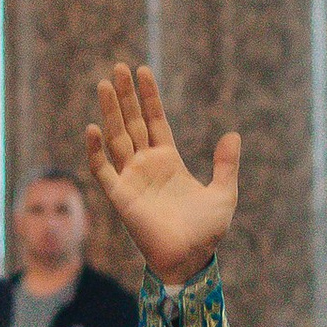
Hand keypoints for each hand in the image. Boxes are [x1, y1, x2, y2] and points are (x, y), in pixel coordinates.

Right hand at [87, 62, 239, 288]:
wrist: (191, 259)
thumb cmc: (207, 231)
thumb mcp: (223, 193)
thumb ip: (226, 164)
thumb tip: (233, 134)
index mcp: (169, 161)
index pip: (155, 121)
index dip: (149, 97)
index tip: (142, 71)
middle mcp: (147, 165)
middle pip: (132, 122)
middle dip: (125, 95)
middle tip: (118, 67)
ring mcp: (132, 179)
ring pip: (116, 138)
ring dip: (110, 112)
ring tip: (103, 85)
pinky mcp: (121, 197)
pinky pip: (104, 170)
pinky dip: (96, 151)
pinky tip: (93, 128)